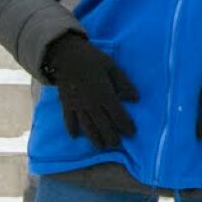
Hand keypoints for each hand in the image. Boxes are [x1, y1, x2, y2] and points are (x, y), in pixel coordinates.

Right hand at [43, 33, 137, 150]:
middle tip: (116, 145)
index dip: (126, 125)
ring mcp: (77, 106)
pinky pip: (69, 120)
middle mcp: (92, 105)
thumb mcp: (112, 67)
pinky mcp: (66, 104)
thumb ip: (124, 83)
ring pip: (87, 127)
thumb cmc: (91, 58)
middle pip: (103, 126)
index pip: (118, 115)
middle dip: (111, 137)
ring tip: (101, 147)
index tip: (132, 133)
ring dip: (94, 138)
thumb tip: (136, 99)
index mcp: (105, 95)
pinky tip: (75, 137)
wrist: (65, 54)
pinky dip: (72, 129)